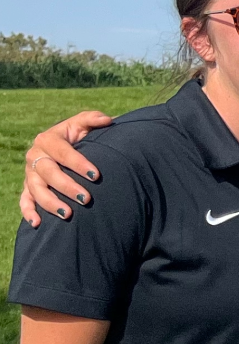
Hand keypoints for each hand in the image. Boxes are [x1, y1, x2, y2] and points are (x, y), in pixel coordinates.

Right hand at [19, 112, 112, 226]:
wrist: (66, 147)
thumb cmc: (78, 135)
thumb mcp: (84, 124)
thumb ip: (93, 119)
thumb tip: (108, 120)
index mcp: (48, 139)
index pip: (63, 152)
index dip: (78, 164)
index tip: (96, 176)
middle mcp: (35, 156)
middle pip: (48, 173)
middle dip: (67, 186)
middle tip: (87, 198)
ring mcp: (30, 173)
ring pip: (36, 189)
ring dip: (50, 202)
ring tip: (68, 214)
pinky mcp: (28, 187)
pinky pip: (25, 200)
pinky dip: (28, 212)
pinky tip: (38, 223)